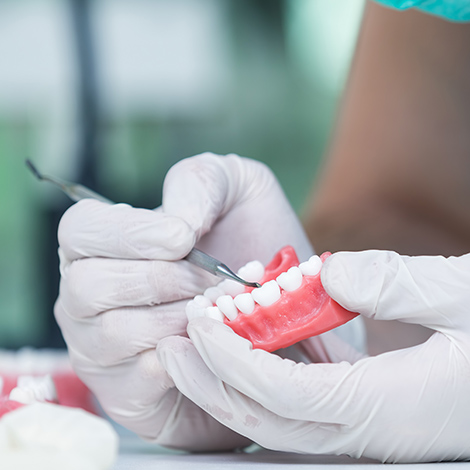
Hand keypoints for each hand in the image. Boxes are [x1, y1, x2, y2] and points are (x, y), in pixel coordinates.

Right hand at [54, 153, 314, 449]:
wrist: (282, 311)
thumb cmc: (253, 246)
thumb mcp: (239, 191)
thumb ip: (202, 182)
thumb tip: (176, 220)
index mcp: (104, 243)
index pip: (79, 230)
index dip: (127, 233)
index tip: (182, 238)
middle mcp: (88, 296)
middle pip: (88, 285)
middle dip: (163, 279)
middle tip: (214, 280)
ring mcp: (101, 348)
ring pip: (114, 333)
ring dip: (180, 318)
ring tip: (222, 309)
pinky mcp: (127, 394)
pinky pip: (140, 379)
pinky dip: (187, 357)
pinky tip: (216, 341)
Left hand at [158, 249, 469, 462]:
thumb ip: (397, 281)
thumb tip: (329, 274)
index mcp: (397, 406)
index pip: (287, 396)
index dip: (232, 360)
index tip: (200, 322)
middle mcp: (384, 434)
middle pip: (274, 423)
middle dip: (217, 382)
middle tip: (180, 336)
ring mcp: (391, 435)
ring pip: (292, 426)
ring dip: (242, 386)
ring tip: (207, 343)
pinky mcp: (400, 423)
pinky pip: (321, 414)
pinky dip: (280, 385)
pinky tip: (267, 352)